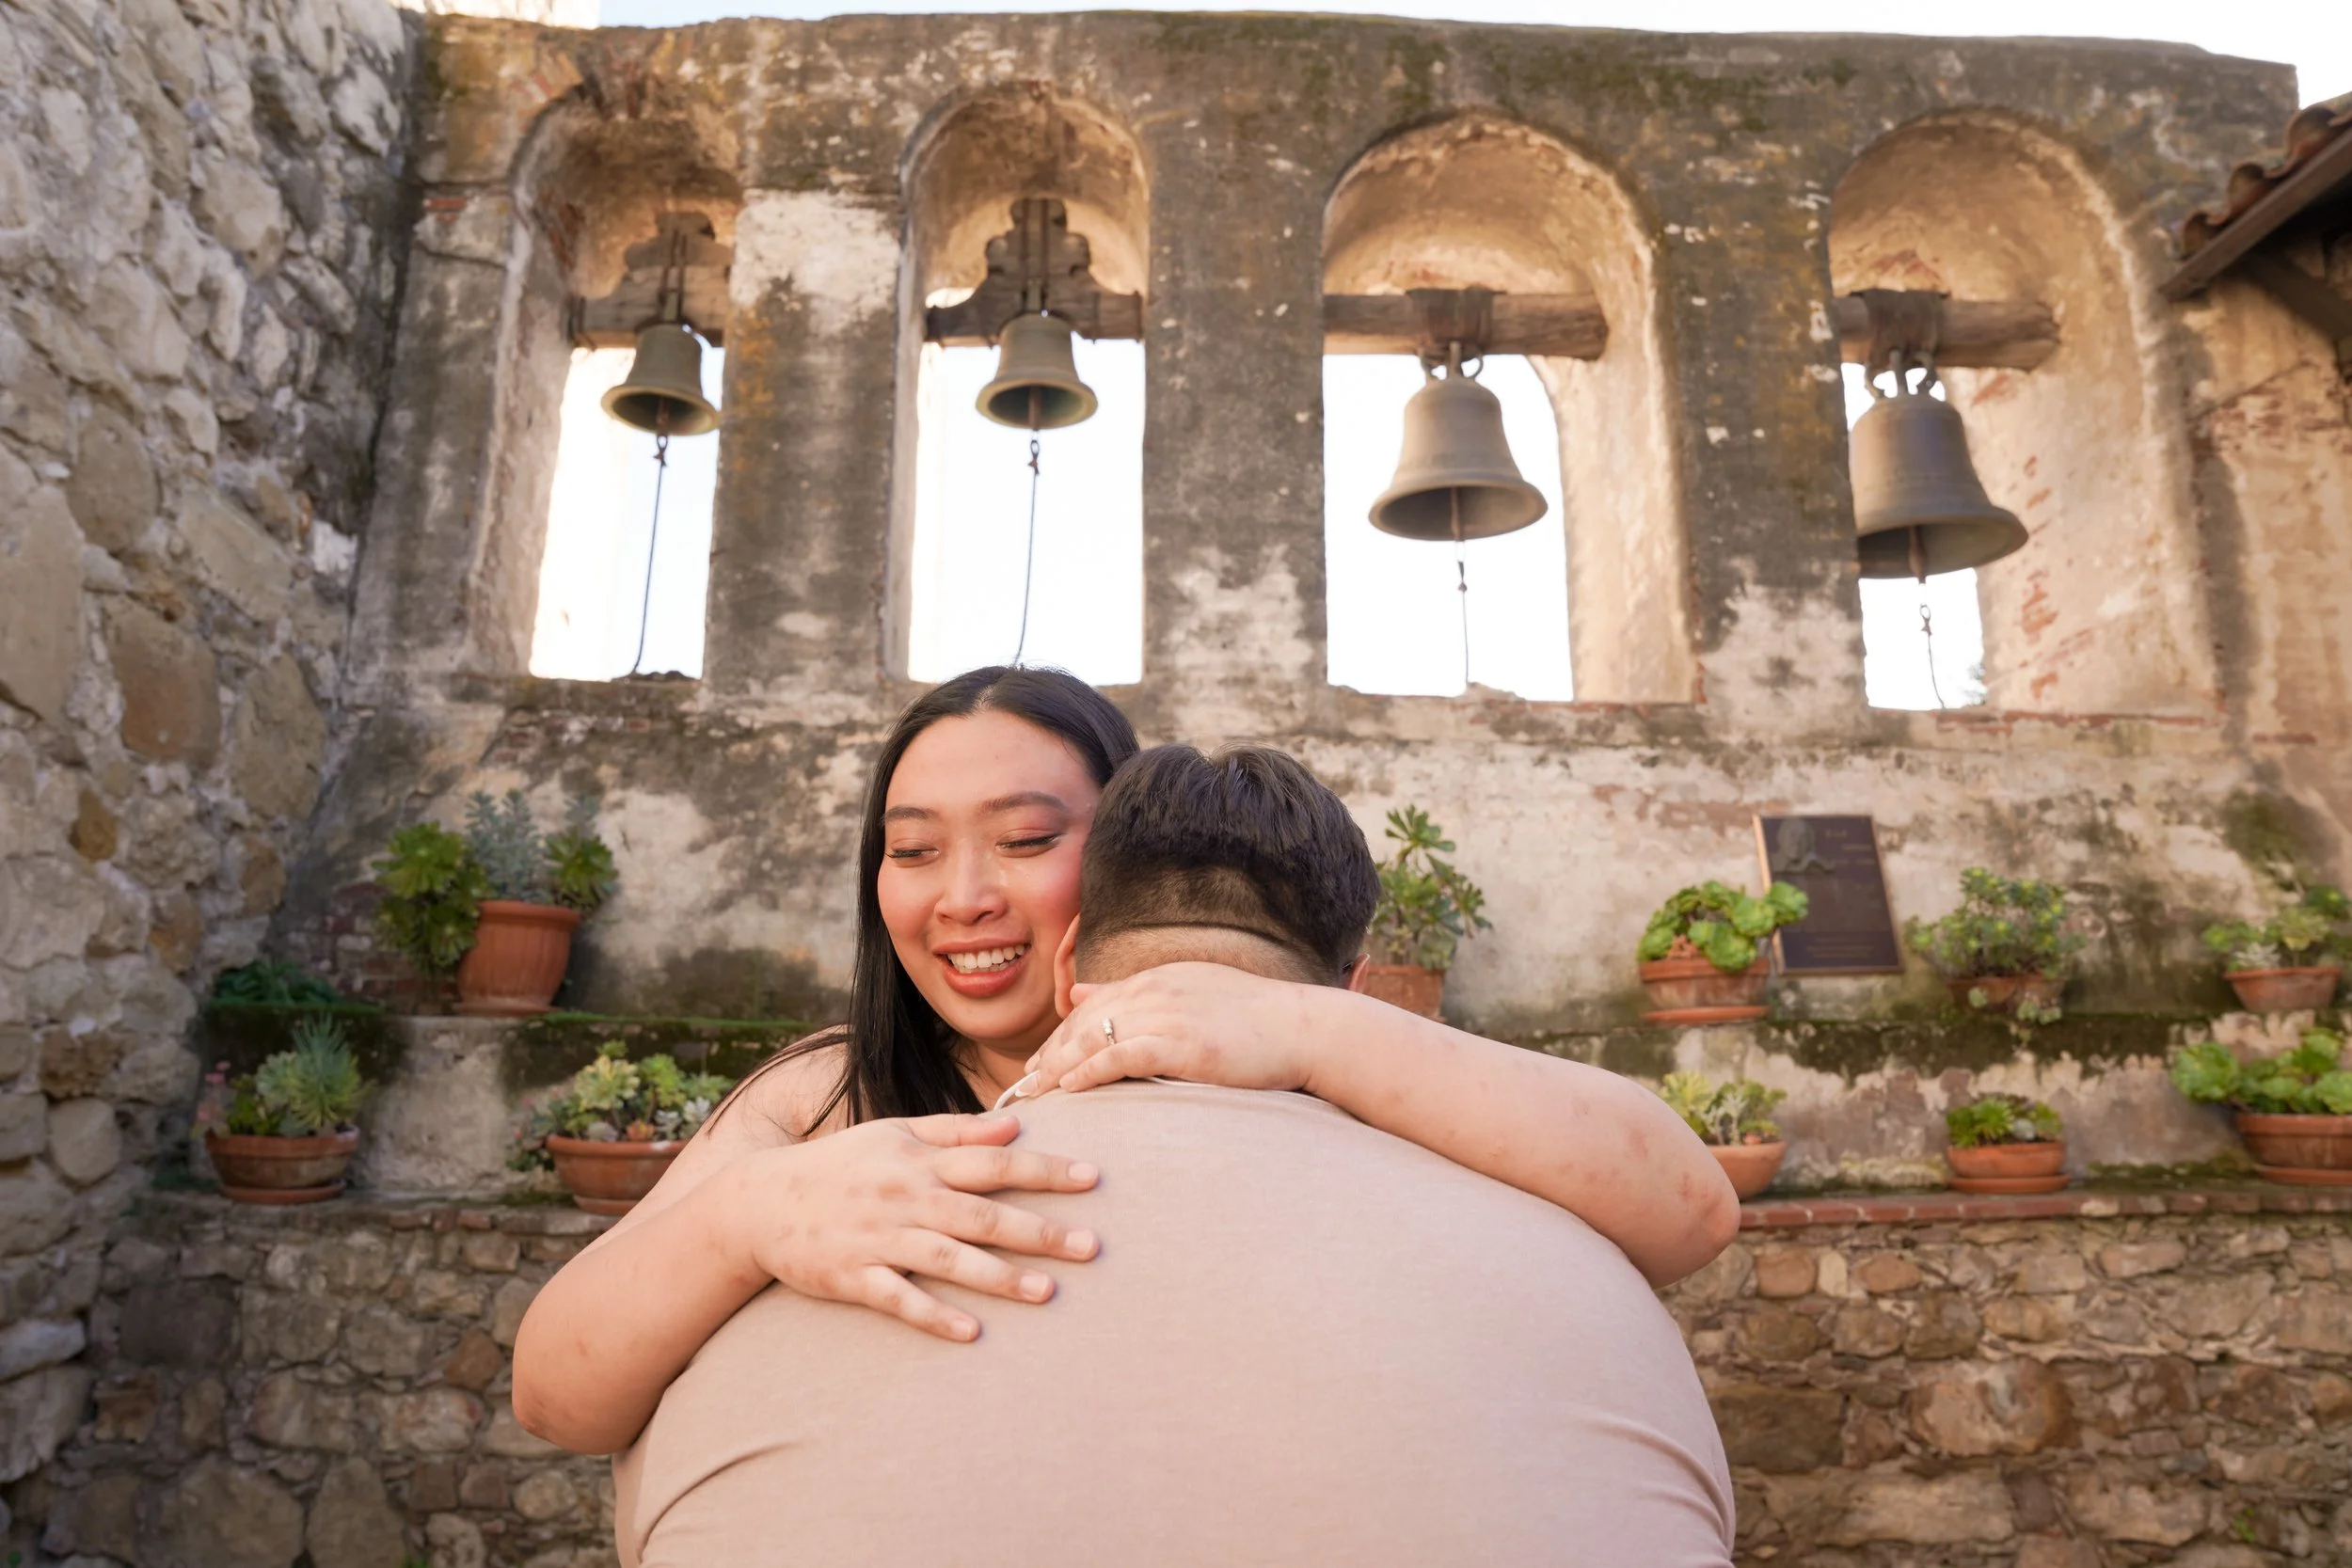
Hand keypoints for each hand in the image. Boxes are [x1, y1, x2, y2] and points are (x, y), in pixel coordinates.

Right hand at [730, 1113, 1099, 1341]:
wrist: (759, 1202)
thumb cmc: (841, 1165)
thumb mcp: (894, 1134)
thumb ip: (954, 1130)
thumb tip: (1013, 1126)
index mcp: (919, 1159)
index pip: (994, 1161)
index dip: (1044, 1168)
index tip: (1093, 1178)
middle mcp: (905, 1196)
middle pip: (982, 1213)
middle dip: (1039, 1230)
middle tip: (1091, 1247)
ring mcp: (880, 1237)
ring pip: (949, 1258)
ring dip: (1000, 1276)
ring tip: (1048, 1292)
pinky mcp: (854, 1277)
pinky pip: (900, 1298)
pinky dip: (934, 1314)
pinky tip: (971, 1332)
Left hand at [1020, 961, 1327, 1099]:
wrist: (1307, 1029)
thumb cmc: (1259, 1020)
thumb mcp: (1195, 992)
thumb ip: (1141, 993)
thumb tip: (1084, 991)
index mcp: (1159, 979)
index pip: (1093, 1007)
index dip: (1061, 1037)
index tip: (1040, 1065)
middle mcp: (1156, 990)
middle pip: (1083, 1022)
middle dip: (1049, 1055)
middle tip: (1021, 1088)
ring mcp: (1168, 1014)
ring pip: (1093, 1039)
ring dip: (1056, 1068)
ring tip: (1030, 1095)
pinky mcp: (1181, 1043)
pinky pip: (1120, 1055)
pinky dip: (1089, 1072)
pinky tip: (1068, 1090)